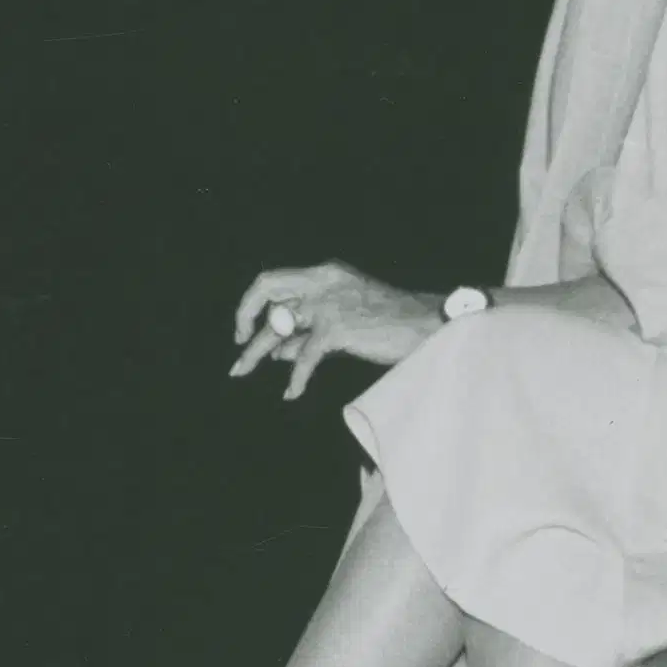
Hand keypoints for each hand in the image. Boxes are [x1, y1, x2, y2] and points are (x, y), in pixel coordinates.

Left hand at [231, 262, 443, 400]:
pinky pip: (305, 356)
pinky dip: (296, 377)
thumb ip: (309, 330)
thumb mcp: (344, 321)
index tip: (245, 327)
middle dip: (244, 315)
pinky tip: (291, 393)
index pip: (275, 279)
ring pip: (278, 326)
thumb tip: (276, 350)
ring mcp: (329, 303)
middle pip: (267, 288)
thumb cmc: (391, 325)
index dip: (254, 302)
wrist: (428, 325)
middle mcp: (322, 281)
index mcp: (325, 274)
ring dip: (255, 352)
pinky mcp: (338, 327)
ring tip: (240, 371)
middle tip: (237, 343)